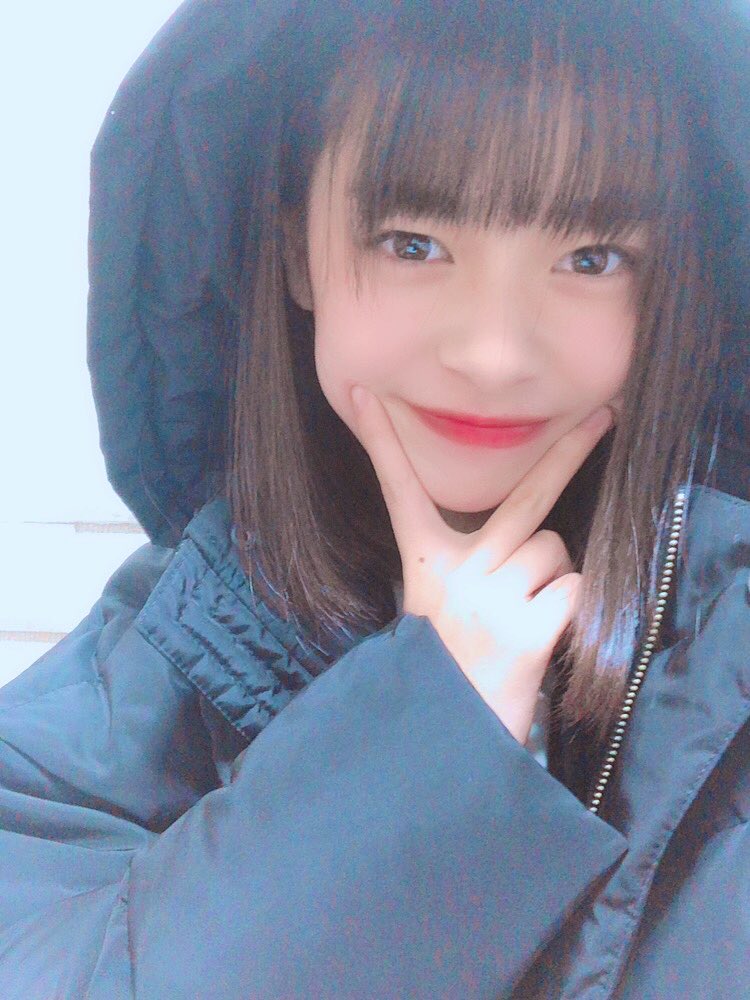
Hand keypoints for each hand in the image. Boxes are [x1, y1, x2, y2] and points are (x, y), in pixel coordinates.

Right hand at [349, 387, 612, 744]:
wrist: (445, 736)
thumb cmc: (445, 665)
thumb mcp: (434, 603)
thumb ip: (465, 561)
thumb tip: (529, 529)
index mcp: (425, 562)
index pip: (398, 489)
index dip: (381, 440)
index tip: (365, 392)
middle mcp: (457, 571)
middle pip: (526, 497)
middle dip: (570, 452)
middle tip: (607, 415)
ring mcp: (492, 598)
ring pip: (555, 549)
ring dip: (550, 575)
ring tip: (522, 614)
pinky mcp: (528, 630)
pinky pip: (572, 588)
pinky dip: (565, 606)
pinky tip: (538, 636)